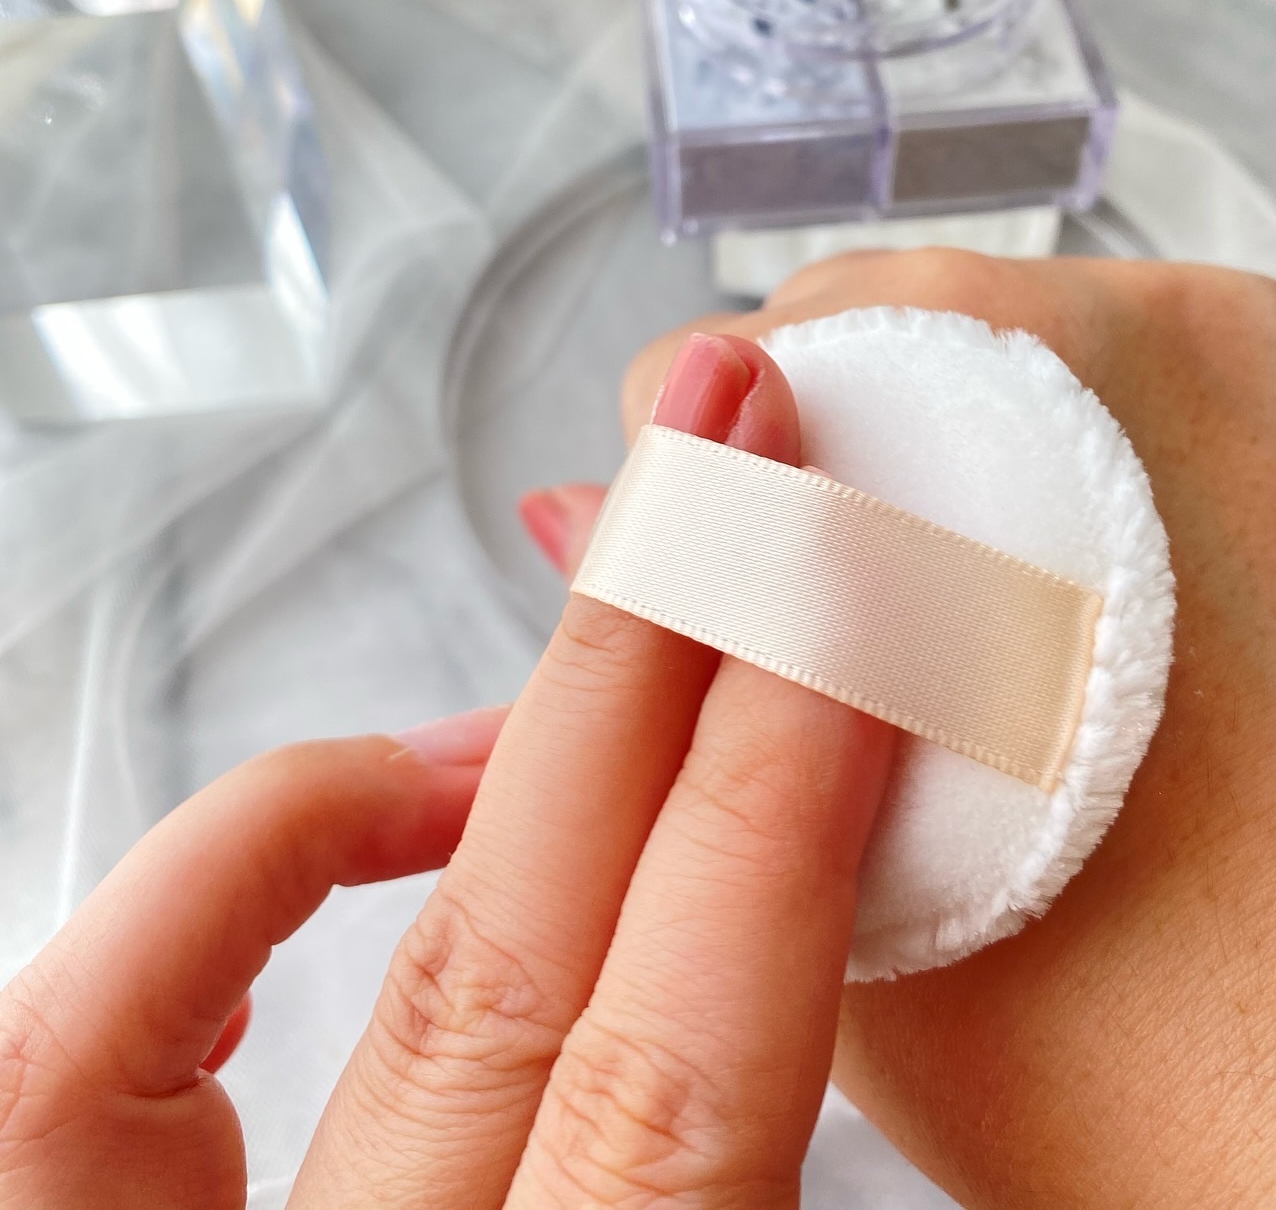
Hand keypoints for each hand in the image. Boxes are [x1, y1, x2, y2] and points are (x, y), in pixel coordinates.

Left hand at [0, 332, 894, 1207]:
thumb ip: (795, 1209)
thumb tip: (873, 948)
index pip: (684, 1075)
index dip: (779, 802)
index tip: (848, 592)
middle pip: (526, 962)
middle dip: (663, 665)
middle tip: (741, 449)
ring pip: (386, 979)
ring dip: (535, 747)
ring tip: (651, 604)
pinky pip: (95, 1035)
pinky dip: (248, 856)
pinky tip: (386, 786)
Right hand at [591, 250, 1275, 1209]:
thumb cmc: (1181, 1063)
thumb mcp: (837, 881)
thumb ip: (691, 663)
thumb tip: (582, 513)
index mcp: (1017, 394)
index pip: (750, 357)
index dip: (715, 496)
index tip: (751, 599)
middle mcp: (1175, 328)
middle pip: (893, 331)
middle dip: (848, 475)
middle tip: (875, 654)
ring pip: (1027, 351)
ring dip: (976, 470)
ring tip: (999, 662)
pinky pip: (1160, 387)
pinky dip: (1104, 480)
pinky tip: (1108, 635)